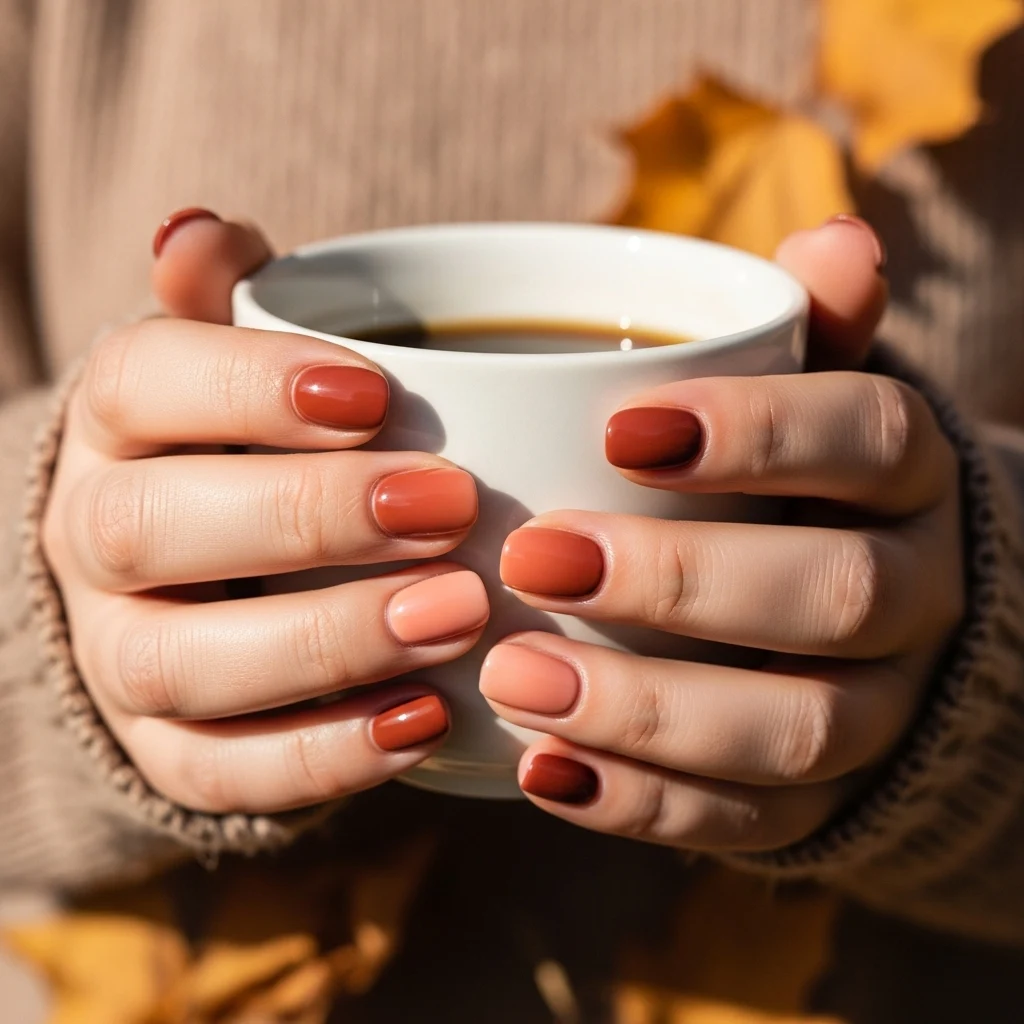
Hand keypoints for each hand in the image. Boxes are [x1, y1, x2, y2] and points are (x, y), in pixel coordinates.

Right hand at [42, 209, 488, 814]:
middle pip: (153, 527)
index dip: (251, 387)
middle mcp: (95, 540)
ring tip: (458, 615)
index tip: (377, 393)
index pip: (142, 384)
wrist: (194, 583)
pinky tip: (431, 720)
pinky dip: (328, 754)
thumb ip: (230, 304)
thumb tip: (198, 233)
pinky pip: (225, 771)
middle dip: (305, 515)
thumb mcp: (241, 366)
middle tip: (448, 505)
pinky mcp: (167, 751)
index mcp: (118, 426)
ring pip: (183, 664)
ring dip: (328, 642)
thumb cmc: (246, 450)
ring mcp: (120, 655)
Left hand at [483, 217, 963, 850]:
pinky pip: (748, 821)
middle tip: (536, 555)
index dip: (756, 432)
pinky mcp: (820, 803)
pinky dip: (642, 802)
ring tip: (515, 675)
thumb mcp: (811, 399)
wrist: (863, 624)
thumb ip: (810, 335)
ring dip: (646, 708)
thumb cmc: (800, 484)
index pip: (867, 439)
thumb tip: (836, 239)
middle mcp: (912, 593)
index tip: (618, 430)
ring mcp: (876, 712)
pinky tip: (541, 768)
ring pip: (791, 727)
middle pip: (828, 593)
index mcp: (906, 477)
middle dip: (680, 580)